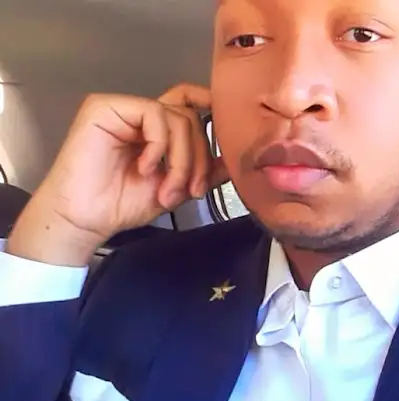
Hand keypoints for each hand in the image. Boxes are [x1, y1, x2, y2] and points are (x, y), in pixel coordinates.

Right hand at [6, 83, 229, 265]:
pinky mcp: (105, 107)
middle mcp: (141, 116)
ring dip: (182, 160)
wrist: (87, 220)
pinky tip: (146, 168)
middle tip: (194, 190)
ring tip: (168, 190)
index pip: (186, 104)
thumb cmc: (121, 206)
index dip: (208, 104)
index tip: (228, 120)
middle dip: (200, 158)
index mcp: (155, 131)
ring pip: (177, 118)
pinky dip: (159, 146)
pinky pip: (153, 116)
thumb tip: (232, 162)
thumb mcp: (176, 191)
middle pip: (190, 118)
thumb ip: (203, 173)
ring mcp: (124, 109)